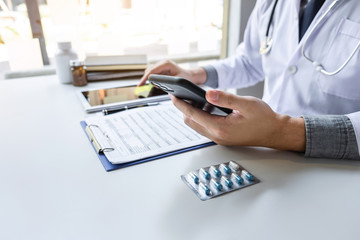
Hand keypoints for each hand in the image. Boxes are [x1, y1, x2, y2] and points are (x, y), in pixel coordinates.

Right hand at [138, 60, 206, 85]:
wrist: (190, 76)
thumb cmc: (186, 78)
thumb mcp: (177, 80)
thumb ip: (166, 81)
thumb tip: (155, 83)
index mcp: (166, 64)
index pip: (152, 71)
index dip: (145, 78)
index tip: (140, 84)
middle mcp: (163, 63)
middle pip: (149, 70)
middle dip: (146, 79)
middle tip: (142, 87)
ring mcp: (162, 65)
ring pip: (150, 71)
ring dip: (149, 79)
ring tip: (152, 85)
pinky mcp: (161, 68)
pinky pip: (153, 73)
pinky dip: (152, 78)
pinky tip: (155, 84)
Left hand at [170, 90, 305, 151]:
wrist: (275, 132)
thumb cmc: (264, 118)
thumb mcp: (246, 104)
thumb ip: (226, 98)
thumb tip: (207, 94)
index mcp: (220, 128)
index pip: (193, 115)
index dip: (182, 104)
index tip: (173, 96)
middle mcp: (217, 136)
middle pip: (191, 122)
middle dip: (184, 109)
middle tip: (180, 95)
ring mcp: (219, 139)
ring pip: (197, 126)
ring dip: (193, 114)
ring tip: (193, 99)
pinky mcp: (222, 138)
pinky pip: (205, 128)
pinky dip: (201, 118)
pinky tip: (207, 108)